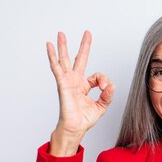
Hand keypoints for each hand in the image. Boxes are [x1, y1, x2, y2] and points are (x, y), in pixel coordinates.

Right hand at [46, 31, 114, 155]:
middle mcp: (75, 81)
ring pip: (65, 60)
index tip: (105, 89)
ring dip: (63, 47)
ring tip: (60, 34)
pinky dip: (52, 57)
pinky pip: (56, 68)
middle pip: (79, 59)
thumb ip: (107, 95)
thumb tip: (112, 85)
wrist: (75, 128)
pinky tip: (49, 46)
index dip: (103, 81)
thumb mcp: (101, 106)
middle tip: (86, 33)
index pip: (97, 76)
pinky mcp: (62, 84)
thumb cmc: (84, 119)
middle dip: (83, 46)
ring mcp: (68, 81)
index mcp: (84, 86)